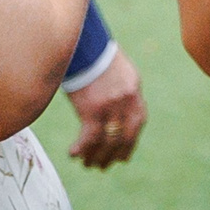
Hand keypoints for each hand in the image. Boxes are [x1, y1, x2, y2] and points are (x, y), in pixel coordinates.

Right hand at [64, 49, 146, 168]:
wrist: (83, 43)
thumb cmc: (96, 54)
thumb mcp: (119, 72)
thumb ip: (123, 91)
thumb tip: (119, 108)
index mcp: (134, 93)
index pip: (136, 126)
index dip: (128, 144)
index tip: (121, 157)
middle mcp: (126, 103)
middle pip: (123, 137)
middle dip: (113, 155)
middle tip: (102, 167)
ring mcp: (111, 107)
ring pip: (107, 140)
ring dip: (97, 156)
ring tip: (88, 165)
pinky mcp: (92, 109)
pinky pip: (90, 136)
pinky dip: (82, 147)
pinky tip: (72, 155)